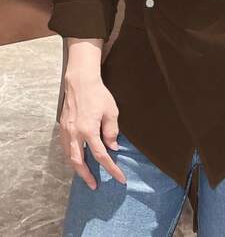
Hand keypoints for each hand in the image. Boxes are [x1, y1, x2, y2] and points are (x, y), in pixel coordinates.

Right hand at [60, 69, 126, 189]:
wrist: (80, 82)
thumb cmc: (98, 94)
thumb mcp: (111, 112)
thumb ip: (111, 132)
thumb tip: (112, 147)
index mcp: (88, 130)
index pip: (101, 155)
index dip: (111, 168)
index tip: (119, 177)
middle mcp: (75, 133)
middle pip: (79, 162)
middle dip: (87, 176)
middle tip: (95, 185)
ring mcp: (66, 130)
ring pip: (69, 156)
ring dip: (77, 168)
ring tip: (86, 174)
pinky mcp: (62, 126)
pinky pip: (66, 147)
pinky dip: (71, 156)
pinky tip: (78, 157)